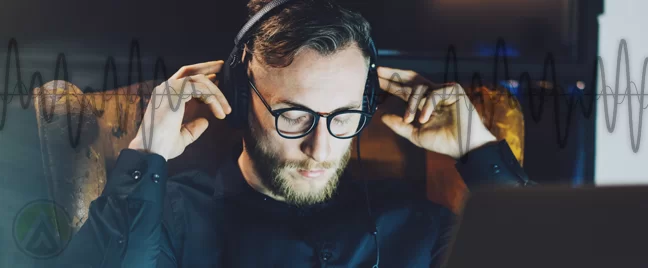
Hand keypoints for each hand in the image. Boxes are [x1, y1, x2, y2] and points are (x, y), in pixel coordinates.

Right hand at [128, 60, 230, 160]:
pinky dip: (213, 100)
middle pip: (190, 70)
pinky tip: (220, 113)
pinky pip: (201, 90)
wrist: (152, 150)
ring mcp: (169, 89)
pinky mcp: (175, 93)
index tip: (216, 76)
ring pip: (200, 80)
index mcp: (166, 96)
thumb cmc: (163, 145)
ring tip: (227, 109)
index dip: (200, 74)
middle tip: (223, 67)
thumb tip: (205, 121)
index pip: (184, 78)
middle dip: (208, 67)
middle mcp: (165, 89)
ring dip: (217, 93)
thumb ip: (194, 127)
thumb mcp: (183, 135)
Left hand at [377, 66, 495, 158]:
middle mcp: (434, 93)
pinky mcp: (454, 91)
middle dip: (393, 74)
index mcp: (424, 101)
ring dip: (411, 105)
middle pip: (411, 78)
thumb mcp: (415, 134)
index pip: (405, 87)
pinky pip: (434, 94)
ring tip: (410, 120)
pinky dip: (426, 107)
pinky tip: (424, 119)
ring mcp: (444, 90)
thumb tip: (381, 116)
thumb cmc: (443, 141)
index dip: (391, 82)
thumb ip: (399, 125)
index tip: (375, 78)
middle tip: (378, 71)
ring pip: (419, 88)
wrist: (464, 148)